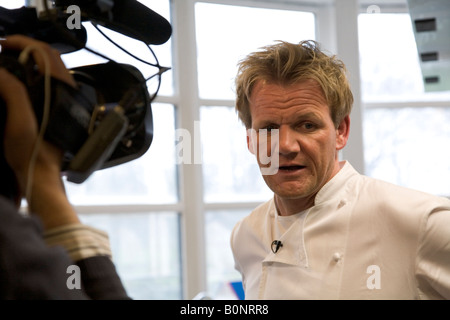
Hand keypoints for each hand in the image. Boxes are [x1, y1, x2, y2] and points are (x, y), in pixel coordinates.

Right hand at [0, 35, 79, 227]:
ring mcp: (63, 101)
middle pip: (48, 58)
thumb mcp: (18, 121)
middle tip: (1, 50)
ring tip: (5, 62)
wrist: (41, 175)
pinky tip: (15, 80)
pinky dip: (30, 74)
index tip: (1, 44)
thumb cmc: (32, 153)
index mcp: (60, 93)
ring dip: (27, 60)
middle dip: (23, 48)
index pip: (45, 54)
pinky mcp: (58, 109)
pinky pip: (45, 83)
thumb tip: (0, 70)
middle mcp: (66, 94)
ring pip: (48, 70)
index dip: (21, 43)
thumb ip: (12, 92)